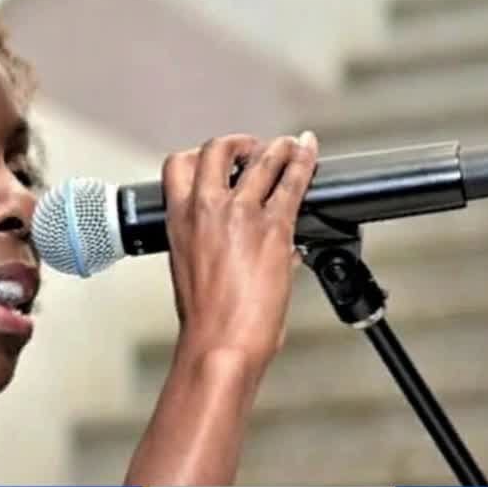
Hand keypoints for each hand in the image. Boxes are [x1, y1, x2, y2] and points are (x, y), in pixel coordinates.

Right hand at [161, 132, 317, 373]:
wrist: (218, 343)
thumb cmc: (206, 321)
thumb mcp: (196, 272)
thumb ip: (220, 247)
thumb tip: (260, 243)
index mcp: (178, 221)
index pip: (178, 166)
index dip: (200, 156)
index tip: (220, 162)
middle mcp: (205, 209)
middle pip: (217, 149)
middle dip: (238, 144)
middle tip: (254, 150)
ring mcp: (240, 214)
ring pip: (261, 159)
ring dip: (278, 148)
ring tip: (291, 146)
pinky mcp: (274, 227)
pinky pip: (293, 181)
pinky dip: (304, 160)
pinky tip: (310, 151)